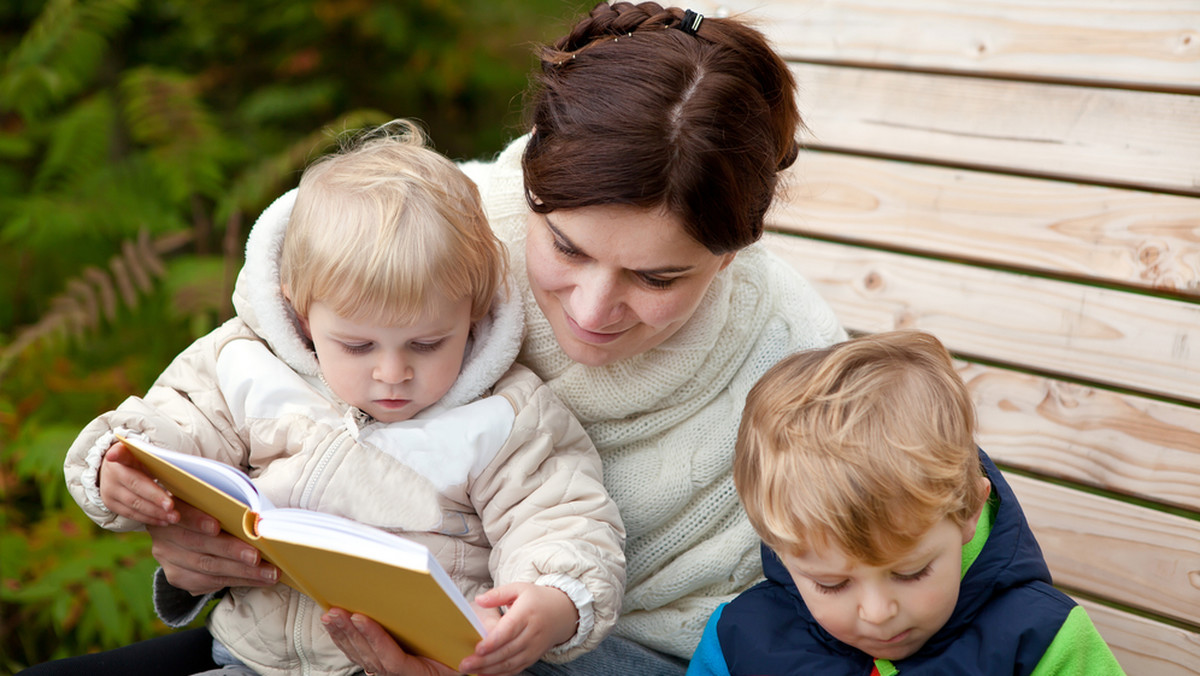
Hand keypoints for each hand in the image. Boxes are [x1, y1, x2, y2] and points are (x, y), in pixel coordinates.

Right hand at [99, 441, 178, 525]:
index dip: (117, 454)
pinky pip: (131, 514)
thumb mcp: (147, 456)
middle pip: (135, 484)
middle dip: (155, 497)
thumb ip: (159, 460)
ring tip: (174, 517)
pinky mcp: (110, 503)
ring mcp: (109, 489)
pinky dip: (149, 518)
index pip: (120, 452)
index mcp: (123, 454)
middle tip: (171, 506)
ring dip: (155, 512)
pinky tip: (164, 521)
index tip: (112, 455)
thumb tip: (184, 470)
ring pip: (133, 503)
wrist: (117, 471)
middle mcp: (113, 472)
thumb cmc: (142, 461)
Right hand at [146, 501, 277, 594]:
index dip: (197, 520)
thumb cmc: (209, 508)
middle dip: (232, 552)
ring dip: (242, 572)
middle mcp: (164, 533)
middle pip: (199, 545)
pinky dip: (235, 580)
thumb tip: (254, 516)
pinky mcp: (176, 576)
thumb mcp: (210, 500)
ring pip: (207, 567)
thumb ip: (223, 505)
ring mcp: (168, 557)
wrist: (185, 528)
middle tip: (257, 557)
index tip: (216, 526)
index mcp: (173, 507)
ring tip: (268, 573)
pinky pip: (207, 582)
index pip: (183, 513)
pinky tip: (256, 579)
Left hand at [322, 608, 459, 675]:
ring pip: (360, 656)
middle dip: (351, 633)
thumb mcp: (464, 640)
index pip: (393, 660)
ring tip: (331, 615)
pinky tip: (334, 625)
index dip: (375, 639)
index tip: (361, 618)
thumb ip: (449, 628)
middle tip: (337, 612)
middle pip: (371, 657)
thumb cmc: (464, 648)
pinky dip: (344, 639)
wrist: (462, 660)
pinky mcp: (379, 665)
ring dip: (343, 635)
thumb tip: (430, 601)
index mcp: (422, 674)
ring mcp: (388, 673)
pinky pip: (358, 655)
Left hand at [458, 583, 577, 675]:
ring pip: (510, 662)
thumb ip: (498, 594)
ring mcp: (534, 647)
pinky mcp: (533, 657)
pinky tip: (483, 674)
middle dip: (485, 660)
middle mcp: (532, 633)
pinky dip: (500, 674)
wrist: (563, 613)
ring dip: (489, 669)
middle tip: (464, 664)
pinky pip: (516, 669)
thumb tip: (479, 599)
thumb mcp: (519, 589)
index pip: (509, 630)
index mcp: (527, 613)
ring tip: (470, 671)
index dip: (494, 641)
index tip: (478, 648)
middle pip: (507, 650)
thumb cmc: (537, 599)